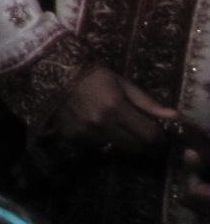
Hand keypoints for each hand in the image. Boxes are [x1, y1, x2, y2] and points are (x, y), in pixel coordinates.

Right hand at [50, 65, 177, 155]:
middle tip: (138, 131)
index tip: (156, 132)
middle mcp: (102, 125)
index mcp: (117, 108)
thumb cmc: (90, 75)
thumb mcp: (121, 82)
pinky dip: (100, 140)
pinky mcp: (73, 138)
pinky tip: (94, 125)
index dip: (157, 137)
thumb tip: (174, 117)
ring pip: (116, 149)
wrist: (51, 74)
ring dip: (120, 141)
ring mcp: (86, 134)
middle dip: (141, 142)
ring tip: (113, 125)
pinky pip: (96, 147)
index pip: (149, 136)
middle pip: (135, 148)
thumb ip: (147, 103)